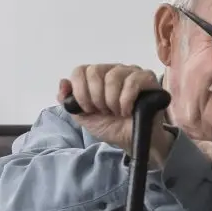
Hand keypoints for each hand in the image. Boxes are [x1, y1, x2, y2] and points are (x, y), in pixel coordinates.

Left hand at [58, 64, 173, 163]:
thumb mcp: (84, 116)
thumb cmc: (111, 126)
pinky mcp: (148, 79)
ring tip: (118, 112)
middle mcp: (113, 70)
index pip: (80, 71)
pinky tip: (128, 111)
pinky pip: (133, 81)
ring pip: (113, 76)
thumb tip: (63, 83)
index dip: (81, 92)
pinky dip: (126, 100)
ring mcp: (131, 72)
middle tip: (105, 111)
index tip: (89, 109)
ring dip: (112, 101)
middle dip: (96, 98)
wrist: (131, 141)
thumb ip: (69, 101)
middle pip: (95, 71)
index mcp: (97, 76)